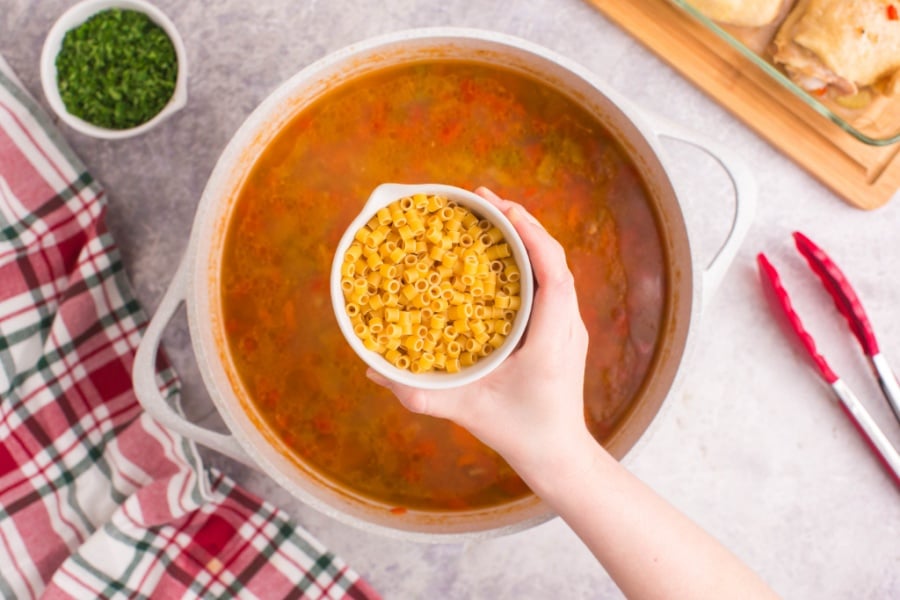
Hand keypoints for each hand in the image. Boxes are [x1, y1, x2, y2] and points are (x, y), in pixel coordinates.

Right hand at [366, 186, 591, 481]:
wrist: (558, 454)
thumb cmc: (518, 432)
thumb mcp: (466, 412)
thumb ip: (420, 395)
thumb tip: (373, 372)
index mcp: (551, 338)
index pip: (553, 273)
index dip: (530, 234)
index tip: (500, 208)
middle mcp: (567, 325)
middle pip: (554, 258)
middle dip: (522, 222)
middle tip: (483, 200)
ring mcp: (569, 326)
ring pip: (554, 268)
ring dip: (527, 238)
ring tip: (491, 216)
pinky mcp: (562, 331)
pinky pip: (550, 283)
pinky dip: (530, 259)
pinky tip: (502, 255)